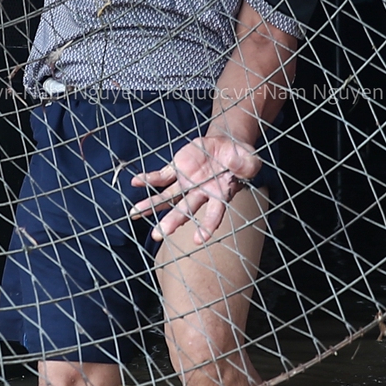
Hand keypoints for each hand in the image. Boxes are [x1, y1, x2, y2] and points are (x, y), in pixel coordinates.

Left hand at [132, 132, 260, 243]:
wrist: (226, 146)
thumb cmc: (241, 158)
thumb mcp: (250, 160)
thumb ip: (246, 165)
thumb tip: (236, 164)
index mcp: (220, 195)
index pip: (214, 214)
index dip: (207, 226)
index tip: (199, 240)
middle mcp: (200, 193)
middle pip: (185, 210)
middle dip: (171, 222)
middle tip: (158, 234)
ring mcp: (187, 183)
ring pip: (168, 197)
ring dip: (152, 205)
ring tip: (135, 214)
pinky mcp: (178, 169)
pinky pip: (162, 176)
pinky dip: (149, 179)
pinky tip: (135, 182)